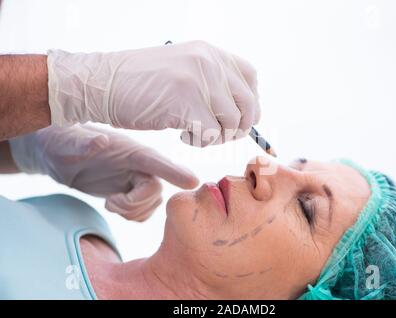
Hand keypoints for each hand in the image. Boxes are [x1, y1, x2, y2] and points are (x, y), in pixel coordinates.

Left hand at [9, 125, 198, 220]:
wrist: (58, 156)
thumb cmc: (63, 144)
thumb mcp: (68, 143)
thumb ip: (84, 143)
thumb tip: (101, 142)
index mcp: (131, 151)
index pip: (158, 161)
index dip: (176, 172)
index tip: (195, 182)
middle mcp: (140, 165)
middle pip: (156, 191)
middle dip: (135, 205)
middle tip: (111, 203)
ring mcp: (137, 179)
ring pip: (152, 204)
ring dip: (132, 212)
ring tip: (110, 203)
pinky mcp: (132, 192)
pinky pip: (145, 212)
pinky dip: (132, 216)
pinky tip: (116, 206)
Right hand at [47, 40, 259, 146]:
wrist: (100, 83)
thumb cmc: (138, 83)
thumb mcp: (182, 69)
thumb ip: (211, 80)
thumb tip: (242, 110)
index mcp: (209, 51)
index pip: (251, 77)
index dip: (249, 103)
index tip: (233, 118)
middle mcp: (209, 62)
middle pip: (248, 105)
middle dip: (237, 128)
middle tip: (216, 134)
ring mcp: (198, 81)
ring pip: (231, 123)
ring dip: (215, 137)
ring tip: (192, 131)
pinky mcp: (185, 103)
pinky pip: (211, 135)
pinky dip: (199, 142)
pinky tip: (181, 134)